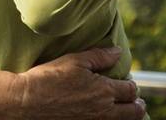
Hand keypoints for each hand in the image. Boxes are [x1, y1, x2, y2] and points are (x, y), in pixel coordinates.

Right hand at [14, 48, 143, 118]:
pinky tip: (104, 115)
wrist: (27, 102)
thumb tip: (118, 52)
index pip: (130, 90)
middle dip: (137, 106)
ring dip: (127, 116)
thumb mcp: (74, 61)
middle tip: (137, 102)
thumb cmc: (49, 78)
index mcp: (105, 91)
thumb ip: (99, 56)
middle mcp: (104, 111)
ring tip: (126, 111)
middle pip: (133, 112)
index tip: (128, 83)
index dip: (132, 86)